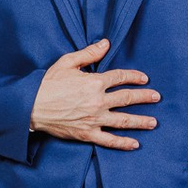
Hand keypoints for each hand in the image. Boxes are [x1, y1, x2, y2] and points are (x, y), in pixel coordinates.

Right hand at [29, 38, 159, 149]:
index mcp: (94, 82)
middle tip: (156, 97)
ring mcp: (94, 119)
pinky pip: (109, 140)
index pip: (120, 77)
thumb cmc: (47, 83)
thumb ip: (89, 53)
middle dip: (144, 97)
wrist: (31, 106)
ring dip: (140, 121)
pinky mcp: (87, 134)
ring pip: (123, 120)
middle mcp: (98, 101)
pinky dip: (123, 143)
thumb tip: (106, 43)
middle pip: (127, 99)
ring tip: (153, 122)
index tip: (144, 78)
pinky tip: (135, 144)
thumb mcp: (67, 63)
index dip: (134, 77)